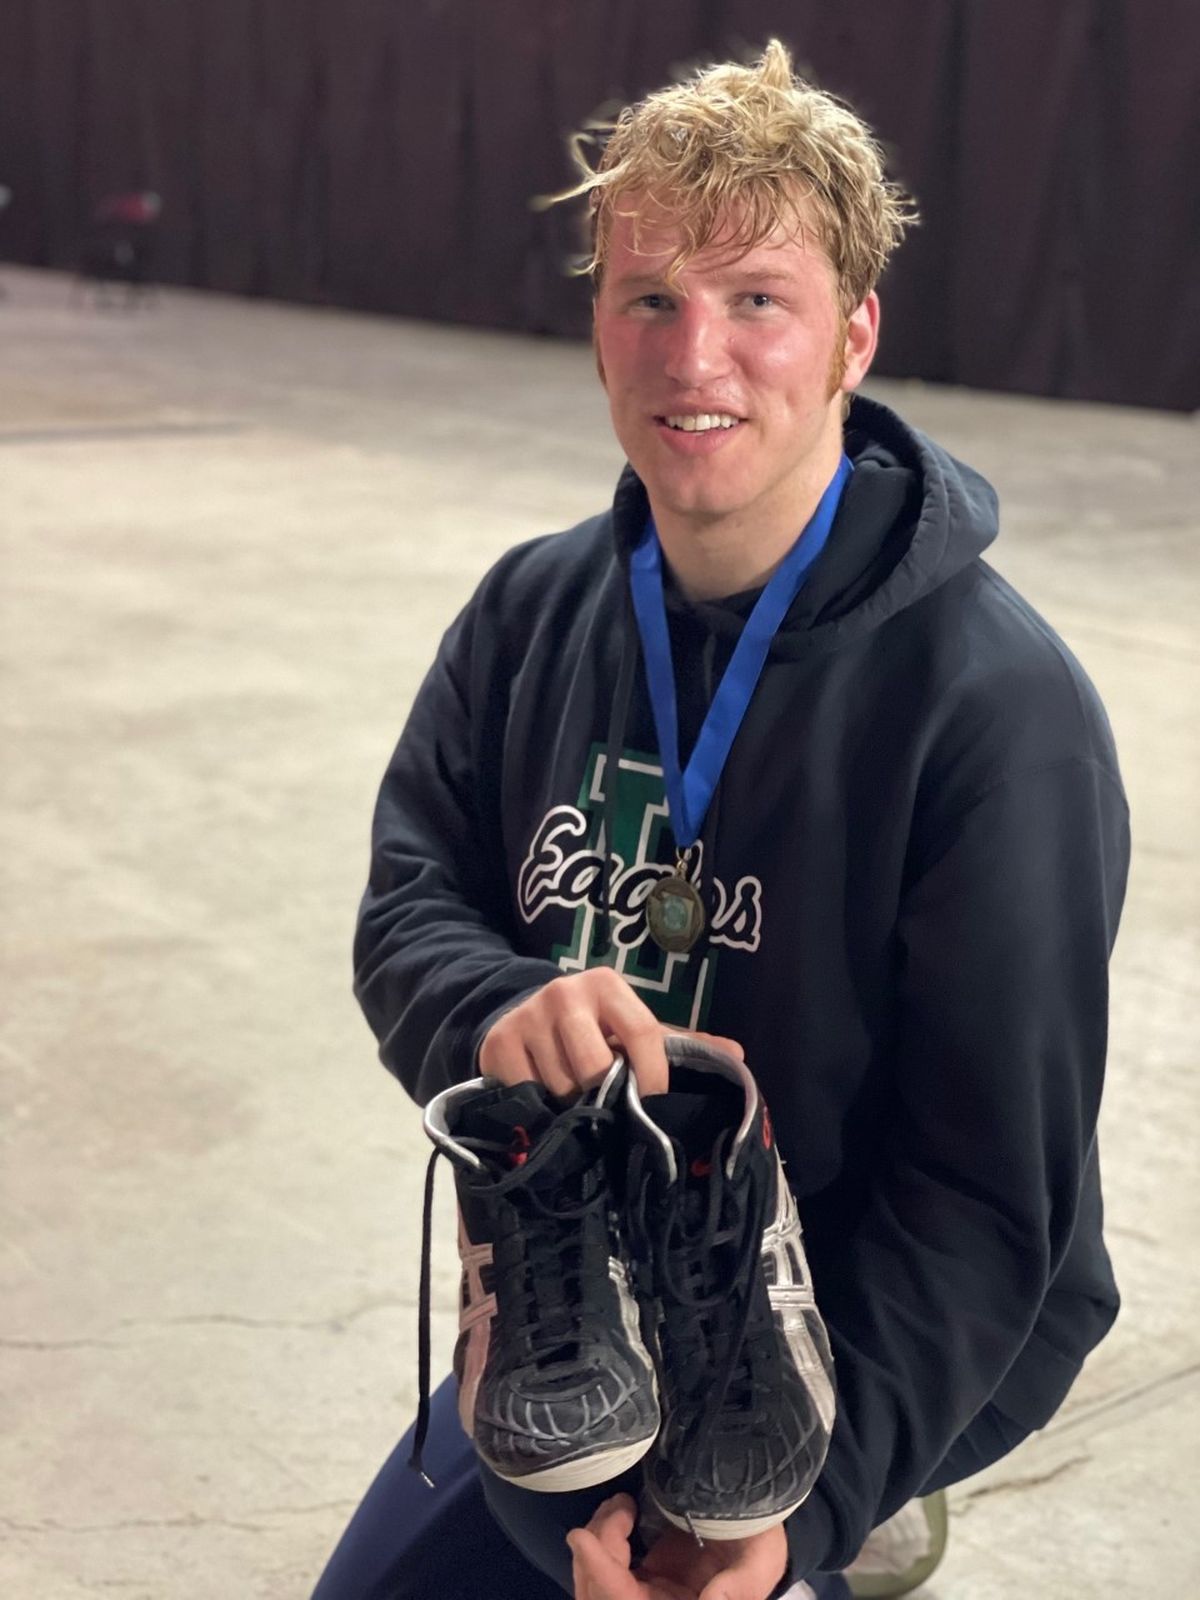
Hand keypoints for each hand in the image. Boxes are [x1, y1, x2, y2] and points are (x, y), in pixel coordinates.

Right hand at [479, 967, 742, 1098]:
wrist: (521, 1014)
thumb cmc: (593, 1029)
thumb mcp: (633, 1028)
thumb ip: (682, 1044)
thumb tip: (737, 1056)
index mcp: (608, 986)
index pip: (643, 1032)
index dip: (653, 1076)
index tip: (653, 1105)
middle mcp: (565, 994)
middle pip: (596, 1065)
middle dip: (604, 1094)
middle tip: (605, 1106)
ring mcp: (528, 1018)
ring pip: (561, 1086)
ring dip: (571, 1106)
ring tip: (574, 1103)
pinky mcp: (497, 1044)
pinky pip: (526, 1093)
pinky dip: (539, 1109)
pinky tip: (543, 1101)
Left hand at [569, 1495, 788, 1599]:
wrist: (759, 1533)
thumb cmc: (762, 1548)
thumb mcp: (760, 1565)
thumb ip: (740, 1588)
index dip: (601, 1573)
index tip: (582, 1536)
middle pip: (597, 1594)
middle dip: (592, 1551)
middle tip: (618, 1506)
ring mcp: (644, 1593)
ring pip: (594, 1581)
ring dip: (595, 1541)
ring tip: (620, 1504)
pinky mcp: (641, 1575)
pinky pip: (606, 1564)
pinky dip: (602, 1537)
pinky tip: (622, 1510)